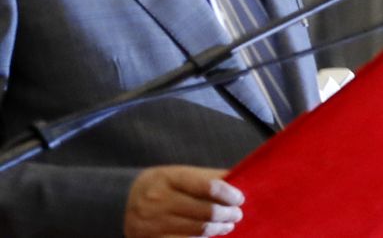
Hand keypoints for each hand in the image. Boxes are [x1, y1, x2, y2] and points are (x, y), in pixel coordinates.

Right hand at [124, 165, 244, 237]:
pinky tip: (209, 235)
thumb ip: (208, 177)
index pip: (208, 187)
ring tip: (227, 225)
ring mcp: (152, 223)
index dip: (229, 194)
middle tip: (237, 214)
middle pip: (206, 212)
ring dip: (219, 229)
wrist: (121, 201)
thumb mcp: (180, 173)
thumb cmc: (162, 185)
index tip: (239, 198)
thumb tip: (238, 180)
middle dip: (228, 214)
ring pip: (198, 231)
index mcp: (169, 178)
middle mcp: (158, 200)